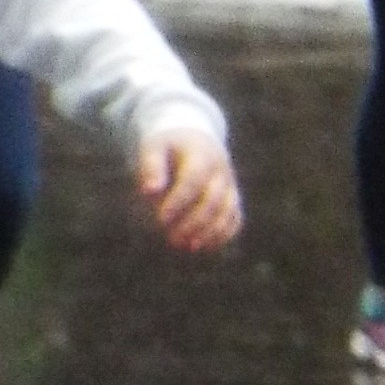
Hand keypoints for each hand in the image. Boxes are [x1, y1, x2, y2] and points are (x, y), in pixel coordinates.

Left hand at [134, 125, 240, 250]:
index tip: (161, 219)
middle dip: (194, 222)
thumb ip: (150, 166)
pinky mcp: (233, 197)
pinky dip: (224, 234)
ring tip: (188, 246)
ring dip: (210, 232)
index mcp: (201, 154)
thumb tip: (148, 192)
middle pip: (214, 199)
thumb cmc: (168, 145)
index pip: (193, 180)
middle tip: (173, 239)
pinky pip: (236, 217)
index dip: (179, 201)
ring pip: (228, 211)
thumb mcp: (154, 147)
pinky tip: (205, 247)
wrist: (194, 137)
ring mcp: (230, 184)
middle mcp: (220, 170)